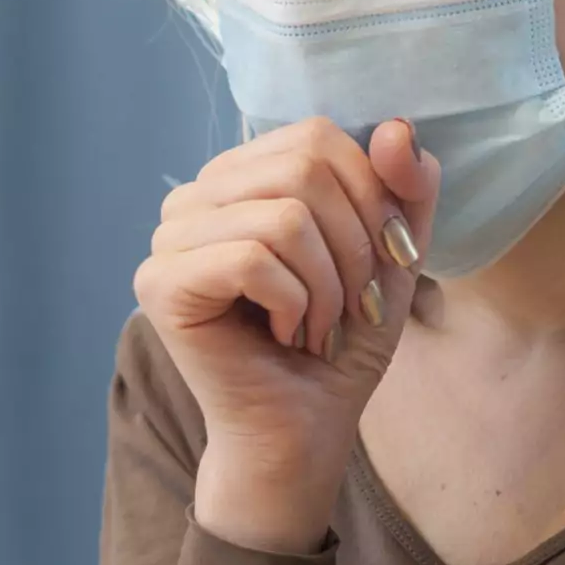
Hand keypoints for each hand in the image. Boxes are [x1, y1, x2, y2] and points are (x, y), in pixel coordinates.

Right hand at [133, 117, 440, 552]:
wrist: (301, 436)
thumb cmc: (337, 349)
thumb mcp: (390, 259)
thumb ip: (403, 192)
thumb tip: (397, 128)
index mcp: (241, 180)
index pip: (318, 137)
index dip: (372, 196)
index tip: (387, 265)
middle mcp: (194, 199)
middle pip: (304, 166)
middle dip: (354, 244)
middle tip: (351, 306)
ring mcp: (170, 240)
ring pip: (285, 214)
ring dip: (327, 284)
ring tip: (318, 326)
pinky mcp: (161, 284)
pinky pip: (254, 257)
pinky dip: (293, 304)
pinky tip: (284, 335)